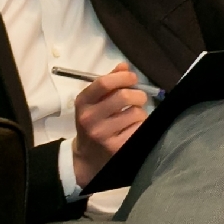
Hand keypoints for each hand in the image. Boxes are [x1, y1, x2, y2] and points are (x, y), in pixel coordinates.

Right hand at [71, 62, 149, 185]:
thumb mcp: (93, 102)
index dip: (123, 77)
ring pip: (136, 113)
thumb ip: (108, 83)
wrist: (86, 157)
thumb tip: (124, 66)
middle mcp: (90, 118)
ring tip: (132, 117)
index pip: (104, 83)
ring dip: (140, 113)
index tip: (132, 78)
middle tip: (139, 98)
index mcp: (83, 102)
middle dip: (138, 95)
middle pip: (124, 97)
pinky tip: (132, 129)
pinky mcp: (117, 147)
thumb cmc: (94, 123)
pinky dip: (140, 126)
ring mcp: (103, 134)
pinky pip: (139, 129)